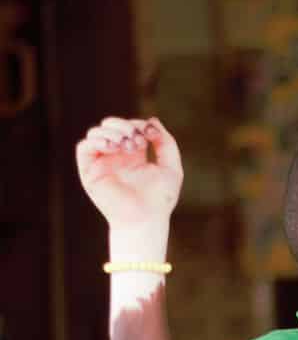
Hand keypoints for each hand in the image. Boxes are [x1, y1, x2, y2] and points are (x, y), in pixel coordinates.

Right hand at [75, 118, 183, 259]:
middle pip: (111, 125)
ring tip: (126, 144)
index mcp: (134, 154)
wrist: (146, 219)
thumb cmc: (160, 198)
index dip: (140, 124)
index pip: (131, 126)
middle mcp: (115, 156)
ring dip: (112, 132)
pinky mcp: (89, 170)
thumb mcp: (171, 167)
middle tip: (137, 141)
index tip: (151, 135)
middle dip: (125, 126)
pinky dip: (97, 140)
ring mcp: (101, 162)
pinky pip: (84, 147)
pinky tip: (113, 147)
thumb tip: (152, 120)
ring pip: (96, 132)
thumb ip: (166, 143)